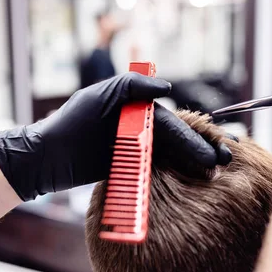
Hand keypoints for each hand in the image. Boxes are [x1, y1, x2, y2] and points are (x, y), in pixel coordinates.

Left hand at [0, 73, 231, 200]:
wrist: (46, 158)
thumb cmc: (71, 122)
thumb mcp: (100, 95)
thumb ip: (133, 86)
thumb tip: (168, 88)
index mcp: (137, 110)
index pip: (174, 125)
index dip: (196, 138)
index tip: (215, 151)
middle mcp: (139, 129)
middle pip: (177, 142)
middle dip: (201, 153)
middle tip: (225, 166)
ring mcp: (134, 150)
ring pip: (171, 158)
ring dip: (193, 166)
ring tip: (215, 178)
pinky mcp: (126, 170)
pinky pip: (155, 173)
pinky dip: (174, 177)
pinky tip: (190, 185)